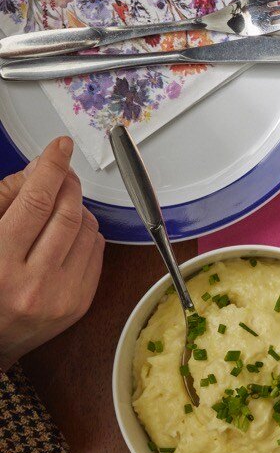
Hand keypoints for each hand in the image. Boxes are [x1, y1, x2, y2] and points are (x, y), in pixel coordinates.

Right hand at [0, 137, 103, 370]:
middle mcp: (33, 285)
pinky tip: (67, 234)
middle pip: (66, 213)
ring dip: (77, 207)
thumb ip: (6, 199)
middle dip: (67, 183)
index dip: (51, 167)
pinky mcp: (80, 305)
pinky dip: (86, 232)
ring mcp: (61, 298)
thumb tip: (39, 169)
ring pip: (87, 228)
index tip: (60, 147)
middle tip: (60, 172)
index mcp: (1, 266)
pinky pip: (96, 250)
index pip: (35, 202)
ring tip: (58, 207)